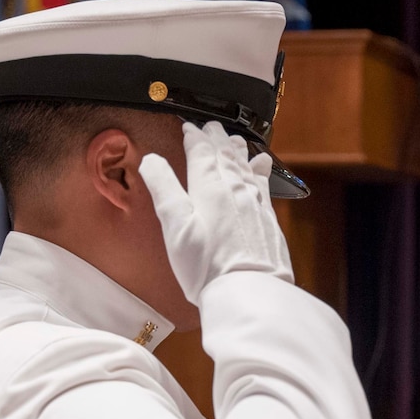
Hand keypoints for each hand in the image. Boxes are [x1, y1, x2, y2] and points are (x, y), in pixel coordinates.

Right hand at [137, 121, 293, 303]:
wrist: (250, 292)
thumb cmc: (208, 265)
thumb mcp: (175, 225)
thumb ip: (163, 188)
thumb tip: (151, 160)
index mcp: (210, 186)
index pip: (201, 151)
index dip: (194, 137)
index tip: (189, 128)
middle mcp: (236, 189)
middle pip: (226, 155)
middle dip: (216, 138)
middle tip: (210, 127)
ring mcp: (256, 203)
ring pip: (246, 166)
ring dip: (237, 150)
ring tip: (233, 140)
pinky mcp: (269, 219)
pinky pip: (263, 183)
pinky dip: (259, 168)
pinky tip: (262, 164)